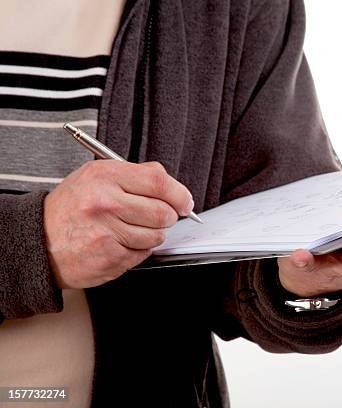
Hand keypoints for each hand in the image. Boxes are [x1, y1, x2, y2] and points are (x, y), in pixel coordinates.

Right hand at [44, 160, 193, 288]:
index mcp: (104, 177)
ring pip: (157, 235)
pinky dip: (138, 249)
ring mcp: (107, 233)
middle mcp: (105, 204)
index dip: (180, 194)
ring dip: (152, 234)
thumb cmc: (71, 208)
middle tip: (156, 216)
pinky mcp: (110, 258)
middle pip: (164, 212)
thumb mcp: (96, 176)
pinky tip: (119, 242)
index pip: (160, 182)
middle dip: (168, 216)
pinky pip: (144, 253)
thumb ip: (135, 175)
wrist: (38, 241)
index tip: (184, 201)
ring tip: (129, 228)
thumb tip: (173, 187)